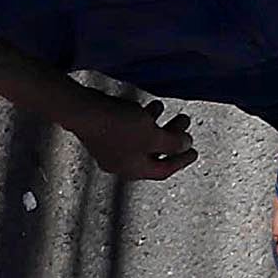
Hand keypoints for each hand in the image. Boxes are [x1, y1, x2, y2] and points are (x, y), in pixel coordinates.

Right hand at [77, 95, 196, 181]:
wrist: (83, 111)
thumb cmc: (119, 127)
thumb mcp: (153, 136)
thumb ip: (172, 144)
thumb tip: (185, 146)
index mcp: (133, 170)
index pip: (163, 171)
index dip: (181, 161)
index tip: (194, 152)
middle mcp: (121, 164)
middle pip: (153, 154)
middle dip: (172, 139)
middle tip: (184, 124)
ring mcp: (111, 149)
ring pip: (142, 140)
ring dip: (159, 126)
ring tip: (169, 110)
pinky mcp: (105, 133)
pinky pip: (131, 129)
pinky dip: (143, 119)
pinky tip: (150, 107)